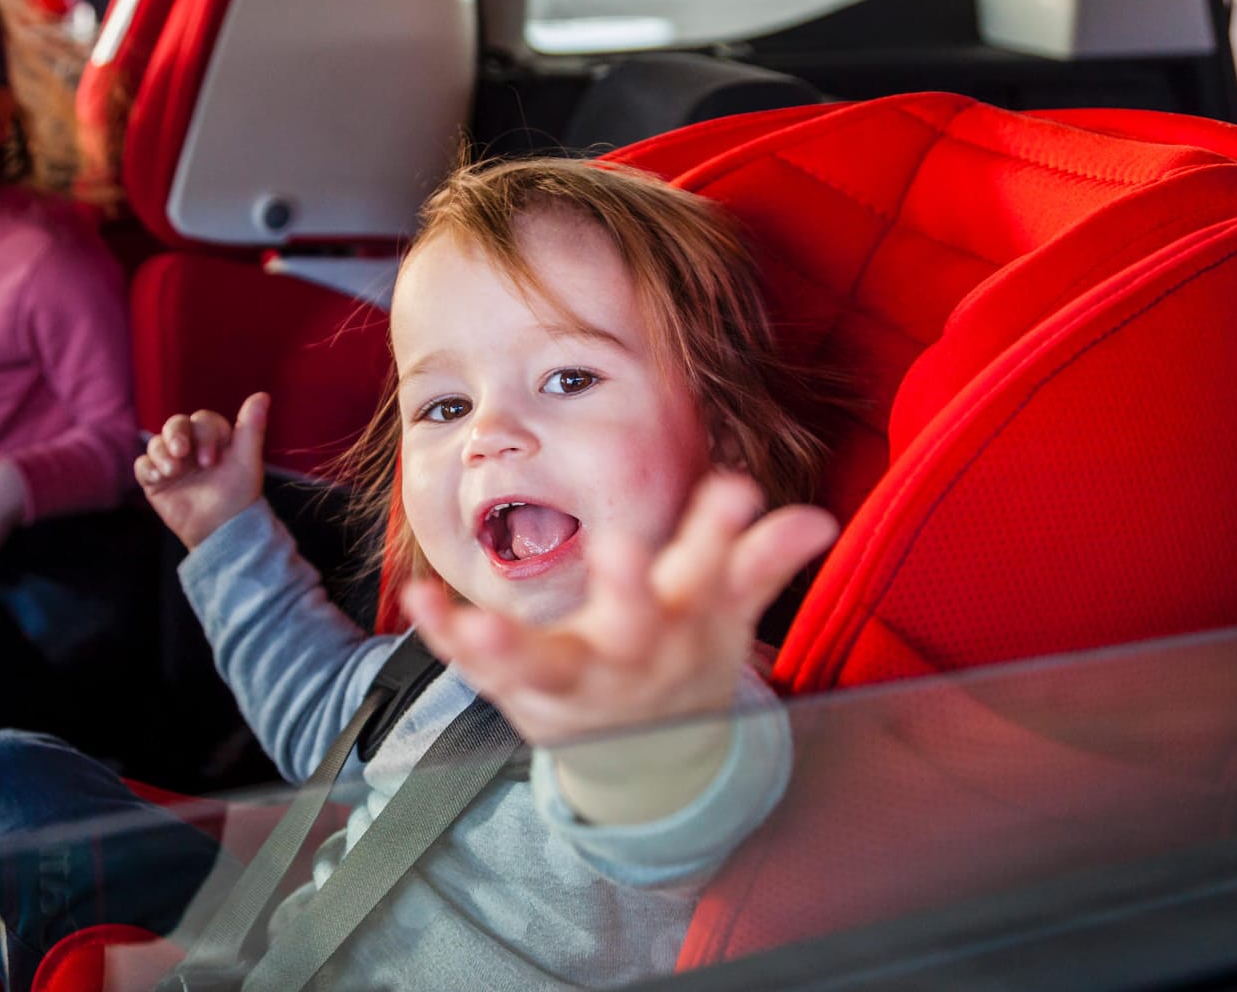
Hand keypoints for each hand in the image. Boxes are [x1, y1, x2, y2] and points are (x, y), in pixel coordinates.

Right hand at [136, 393, 267, 551]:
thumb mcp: (248, 461)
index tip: (210, 461)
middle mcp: (192, 446)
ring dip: (161, 452)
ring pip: (156, 442)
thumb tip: (262, 395)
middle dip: (176, 435)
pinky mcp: (156, 480)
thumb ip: (252, 428)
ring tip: (171, 471)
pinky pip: (143, 465)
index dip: (204, 435)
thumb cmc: (239, 496)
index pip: (202, 422)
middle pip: (176, 425)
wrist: (221, 531)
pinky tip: (159, 478)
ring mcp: (173, 462)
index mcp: (215, 439)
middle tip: (180, 454)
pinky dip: (148, 468)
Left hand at [402, 474, 837, 821]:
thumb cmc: (680, 654)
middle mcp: (630, 658)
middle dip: (631, 591)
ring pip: (545, 666)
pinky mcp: (519, 689)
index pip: (711, 576)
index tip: (735, 486)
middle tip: (624, 550)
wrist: (643, 749)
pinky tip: (419, 600)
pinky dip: (448, 639)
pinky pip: (478, 668)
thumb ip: (758, 562)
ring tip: (479, 624)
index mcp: (682, 628)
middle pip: (634, 628)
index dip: (723, 535)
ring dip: (510, 646)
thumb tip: (817, 520)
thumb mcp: (722, 610)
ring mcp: (572, 680)